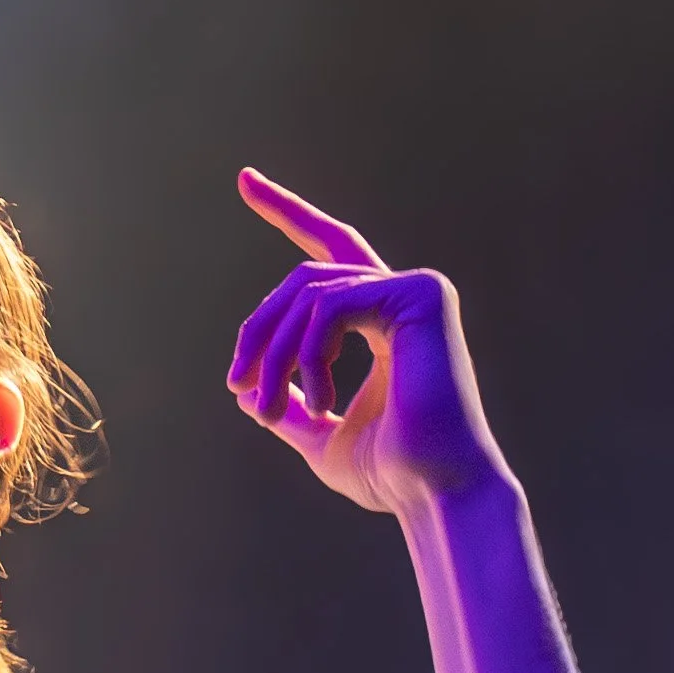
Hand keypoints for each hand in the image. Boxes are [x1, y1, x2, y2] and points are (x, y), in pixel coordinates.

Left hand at [226, 171, 508, 516]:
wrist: (436, 492)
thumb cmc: (392, 475)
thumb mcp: (321, 438)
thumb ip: (290, 406)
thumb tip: (245, 388)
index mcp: (385, 321)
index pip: (330, 252)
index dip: (288, 212)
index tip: (245, 180)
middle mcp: (404, 296)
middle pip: (303, 281)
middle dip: (259, 331)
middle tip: (237, 384)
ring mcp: (418, 290)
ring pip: (310, 292)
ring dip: (276, 353)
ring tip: (270, 408)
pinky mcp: (423, 294)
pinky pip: (333, 302)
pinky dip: (310, 349)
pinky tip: (322, 396)